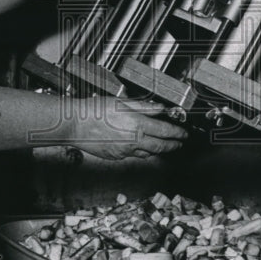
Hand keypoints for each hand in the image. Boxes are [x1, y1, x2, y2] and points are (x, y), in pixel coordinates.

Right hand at [70, 96, 187, 160]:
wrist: (75, 125)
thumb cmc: (94, 111)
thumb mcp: (122, 103)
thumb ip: (144, 106)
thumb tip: (160, 108)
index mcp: (137, 125)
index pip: (165, 131)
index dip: (177, 133)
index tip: (184, 133)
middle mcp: (134, 141)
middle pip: (160, 146)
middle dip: (173, 145)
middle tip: (180, 143)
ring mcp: (125, 151)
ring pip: (148, 154)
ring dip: (159, 150)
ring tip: (164, 146)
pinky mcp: (116, 156)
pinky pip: (134, 155)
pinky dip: (141, 152)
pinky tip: (141, 147)